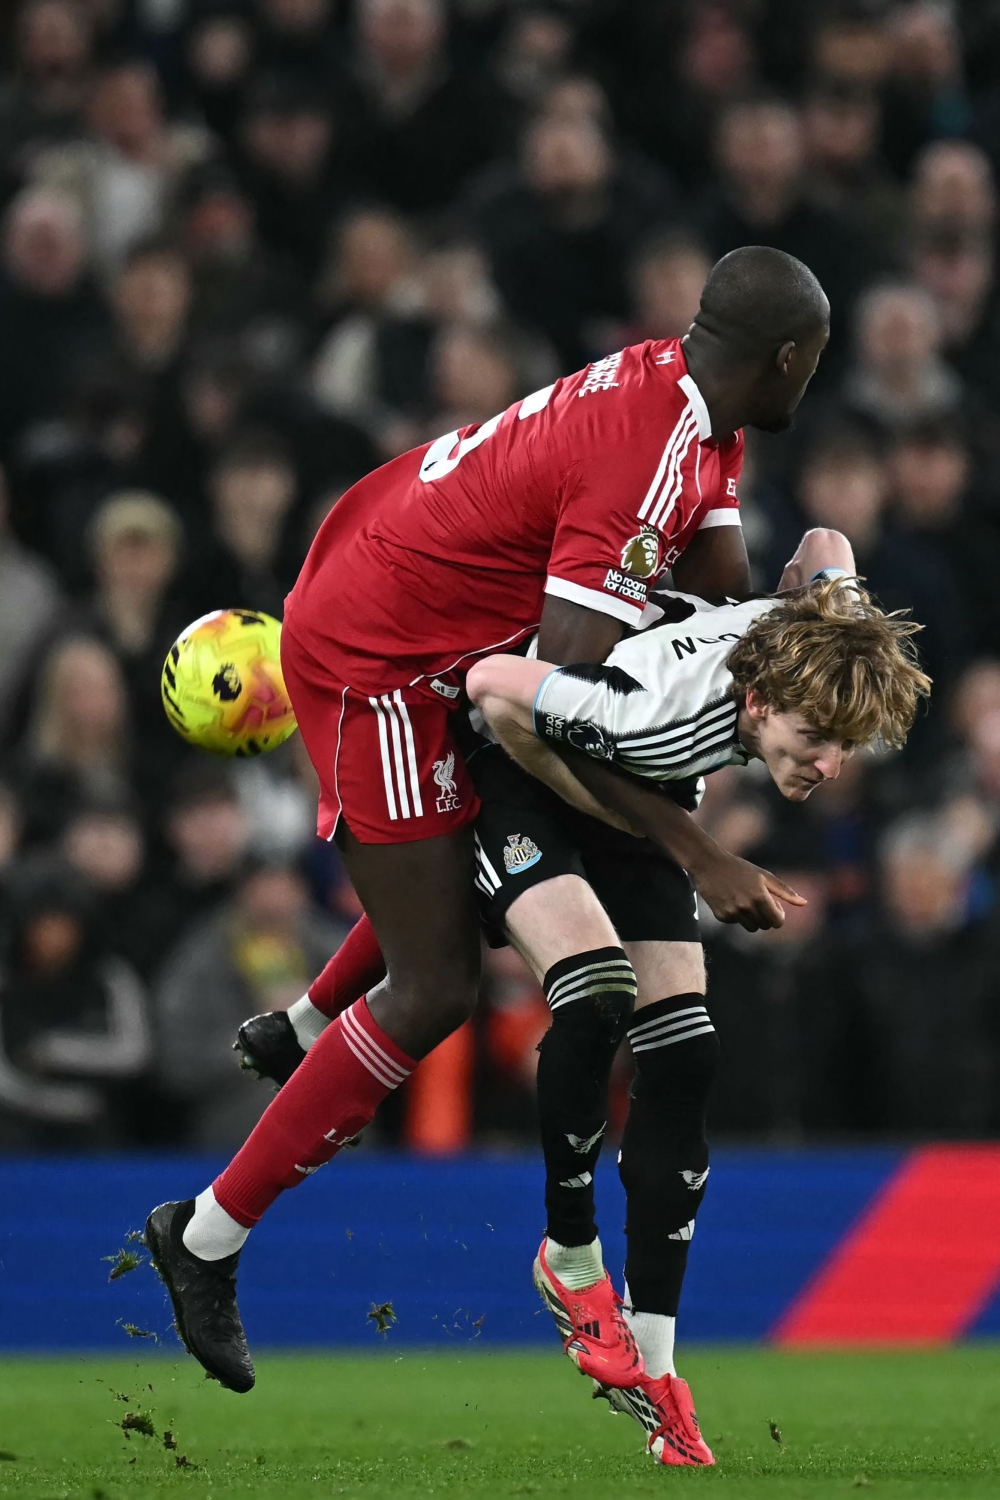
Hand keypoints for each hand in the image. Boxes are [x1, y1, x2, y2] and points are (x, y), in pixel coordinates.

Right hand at [690, 848, 805, 930]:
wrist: (708, 864)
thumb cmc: (739, 868)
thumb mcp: (764, 876)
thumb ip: (785, 891)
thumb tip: (804, 903)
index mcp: (760, 897)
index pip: (778, 922)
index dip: (779, 916)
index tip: (775, 907)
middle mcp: (747, 907)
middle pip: (765, 926)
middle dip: (766, 916)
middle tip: (759, 901)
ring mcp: (733, 913)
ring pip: (751, 927)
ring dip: (752, 918)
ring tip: (745, 901)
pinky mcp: (721, 916)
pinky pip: (736, 923)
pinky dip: (737, 915)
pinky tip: (731, 900)